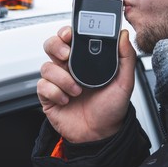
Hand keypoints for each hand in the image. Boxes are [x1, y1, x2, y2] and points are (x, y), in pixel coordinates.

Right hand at [37, 26, 136, 142]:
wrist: (101, 134)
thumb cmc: (111, 108)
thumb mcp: (124, 82)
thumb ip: (126, 57)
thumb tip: (123, 35)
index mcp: (85, 60)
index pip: (70, 38)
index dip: (66, 32)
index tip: (70, 34)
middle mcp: (69, 67)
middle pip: (52, 45)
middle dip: (56, 47)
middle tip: (66, 56)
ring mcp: (58, 81)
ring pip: (46, 66)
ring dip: (61, 78)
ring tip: (76, 90)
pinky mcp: (49, 96)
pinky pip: (42, 86)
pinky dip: (54, 92)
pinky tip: (66, 100)